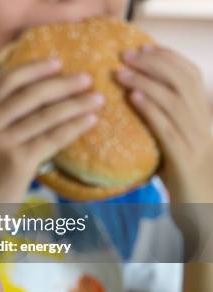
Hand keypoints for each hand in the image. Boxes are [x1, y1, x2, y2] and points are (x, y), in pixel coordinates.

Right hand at [0, 59, 101, 202]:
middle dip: (63, 83)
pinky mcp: (17, 163)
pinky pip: (53, 138)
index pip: (9, 81)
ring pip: (47, 115)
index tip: (58, 62)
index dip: (35, 68)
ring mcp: (2, 143)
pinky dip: (75, 127)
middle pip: (32, 94)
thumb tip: (32, 111)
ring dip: (76, 104)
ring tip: (98, 98)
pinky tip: (90, 121)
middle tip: (88, 78)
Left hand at [117, 46, 212, 203]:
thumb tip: (135, 100)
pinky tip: (133, 97)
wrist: (205, 211)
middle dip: (153, 63)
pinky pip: (167, 127)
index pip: (191, 75)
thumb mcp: (176, 143)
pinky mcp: (184, 158)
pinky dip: (150, 108)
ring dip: (145, 81)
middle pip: (182, 81)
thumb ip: (164, 122)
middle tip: (125, 55)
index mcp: (204, 115)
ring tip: (120, 72)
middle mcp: (204, 123)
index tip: (142, 47)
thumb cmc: (185, 177)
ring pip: (173, 100)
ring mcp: (196, 140)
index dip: (167, 58)